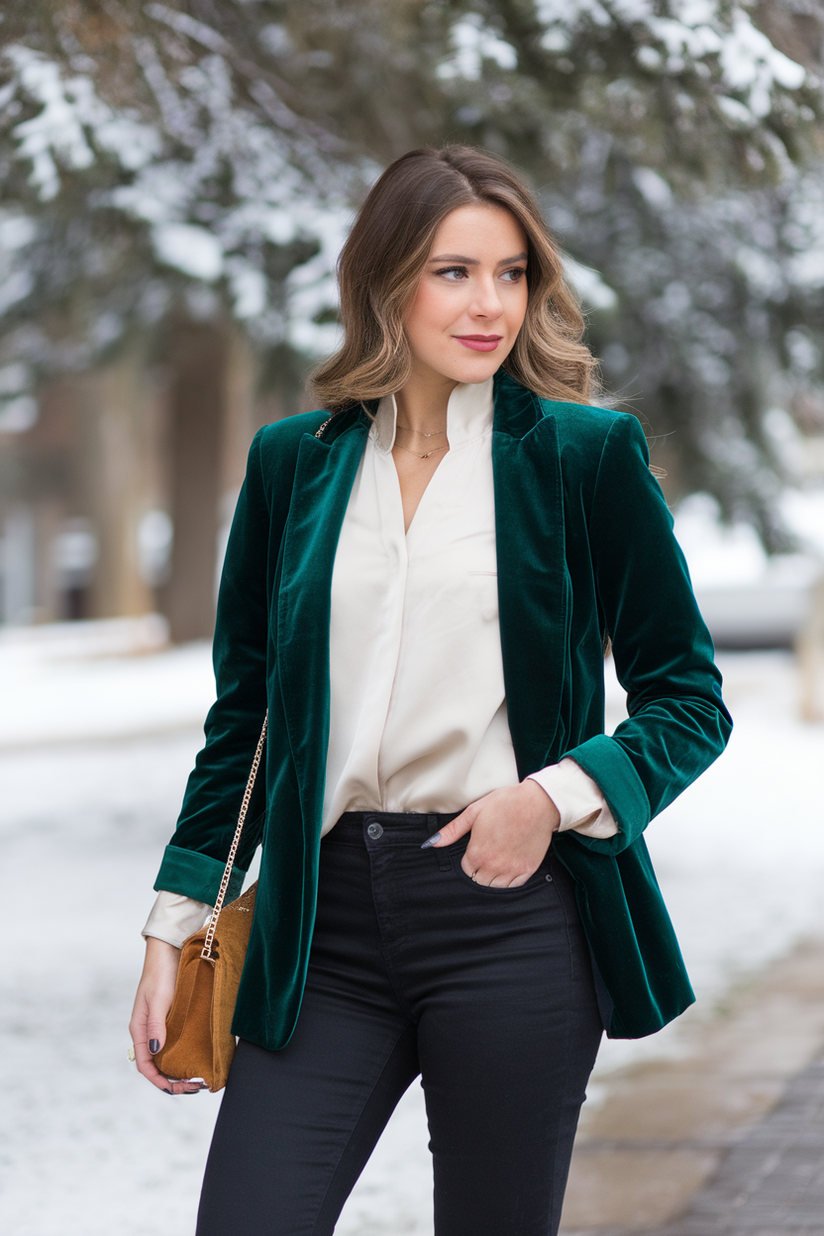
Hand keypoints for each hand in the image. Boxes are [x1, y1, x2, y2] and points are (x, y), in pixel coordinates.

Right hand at [129, 937, 205, 1093]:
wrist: (167, 951)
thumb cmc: (160, 972)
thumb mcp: (158, 999)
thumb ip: (156, 1025)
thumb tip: (154, 1051)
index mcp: (139, 1029)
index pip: (145, 1065)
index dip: (160, 1081)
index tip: (177, 1089)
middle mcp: (147, 1031)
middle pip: (156, 1064)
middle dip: (173, 1080)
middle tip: (195, 1086)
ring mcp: (158, 1025)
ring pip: (165, 1056)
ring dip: (178, 1069)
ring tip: (197, 1077)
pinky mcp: (170, 1018)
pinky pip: (174, 1042)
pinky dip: (182, 1054)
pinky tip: (195, 1057)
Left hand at [424, 780, 560, 886]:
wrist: (538, 803)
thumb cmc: (506, 803)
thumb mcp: (474, 811)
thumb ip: (452, 830)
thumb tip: (431, 843)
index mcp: (478, 852)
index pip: (465, 870)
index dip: (469, 860)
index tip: (476, 849)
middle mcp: (494, 865)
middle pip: (478, 881)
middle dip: (479, 870)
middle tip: (487, 854)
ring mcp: (512, 870)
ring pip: (494, 887)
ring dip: (493, 877)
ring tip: (498, 859)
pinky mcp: (527, 870)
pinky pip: (513, 886)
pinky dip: (508, 879)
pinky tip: (509, 864)